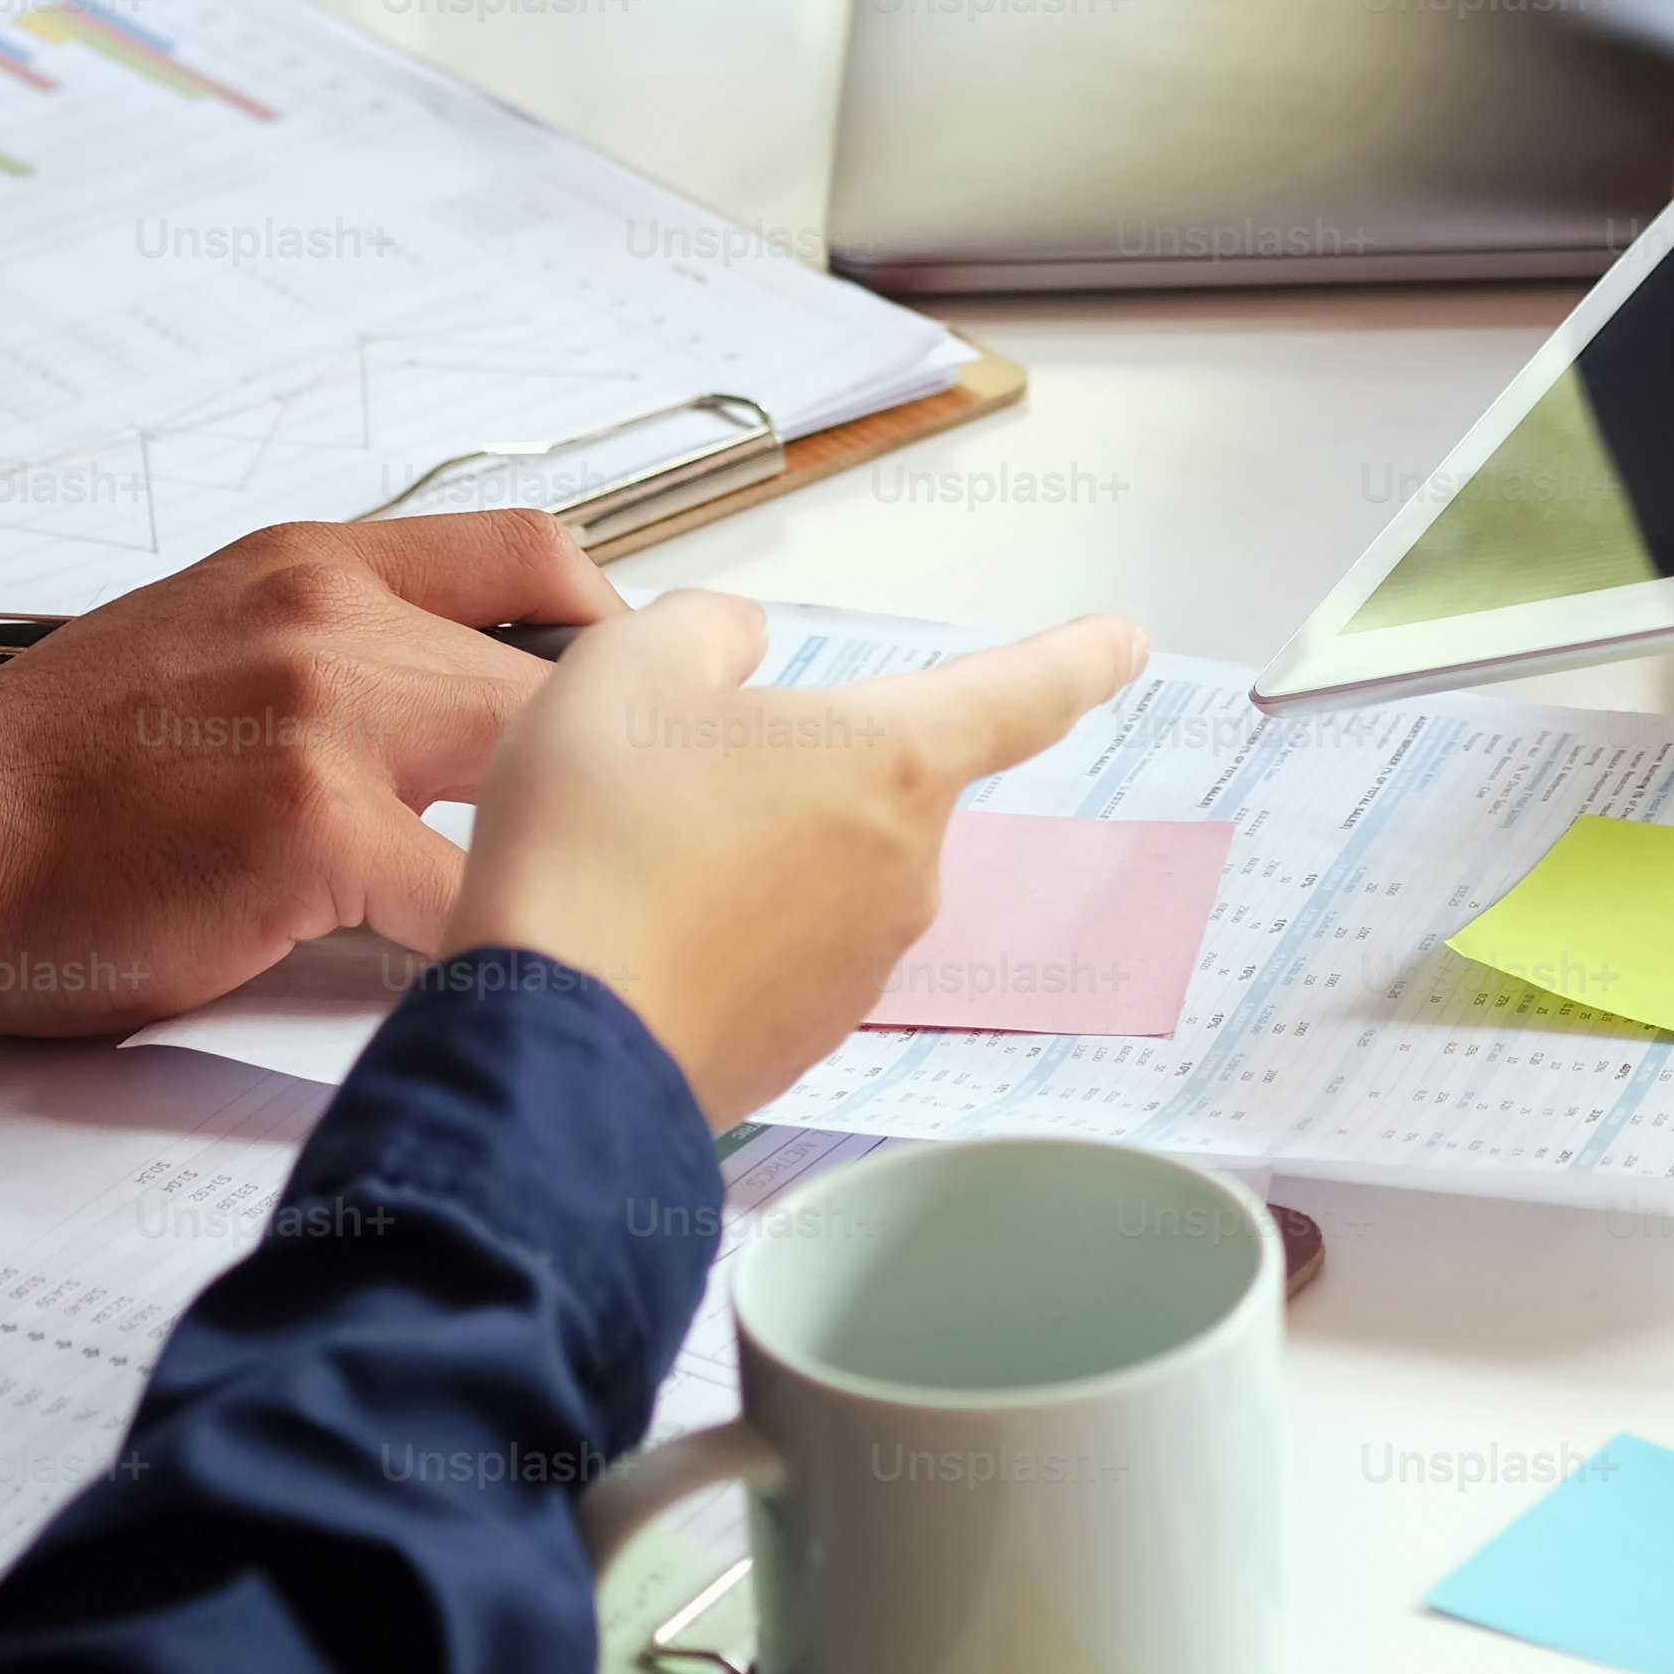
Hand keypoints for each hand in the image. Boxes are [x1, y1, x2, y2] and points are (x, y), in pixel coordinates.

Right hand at [0, 513, 625, 1037]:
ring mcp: (330, 719)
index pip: (528, 553)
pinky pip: (463, 898)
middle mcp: (337, 622)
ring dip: (565, 867)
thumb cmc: (45, 768)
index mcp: (315, 569)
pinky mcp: (312, 828)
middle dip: (607, 784)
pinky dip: (491, 950)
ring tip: (589, 937)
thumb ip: (332, 654)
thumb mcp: (204, 644)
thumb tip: (456, 713)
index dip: (612, 627)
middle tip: (636, 861)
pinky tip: (495, 994)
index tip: (647, 698)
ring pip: (534, 786)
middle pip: (556, 687)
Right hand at [451, 591, 1149, 1123]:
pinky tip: (638, 936)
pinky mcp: (806, 1037)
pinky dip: (719, 937)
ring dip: (746, 858)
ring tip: (632, 866)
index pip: (1022, 692)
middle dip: (787, 773)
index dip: (1077, 658)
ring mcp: (863, 963)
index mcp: (896, 760)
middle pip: (870, 786)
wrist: (551, 1045)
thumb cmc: (598, 849)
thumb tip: (736, 652)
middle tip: (667, 783)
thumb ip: (708, 629)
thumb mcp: (630, 666)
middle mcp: (907, 867)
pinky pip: (776, 956)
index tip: (1122, 643)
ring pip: (816, 872)